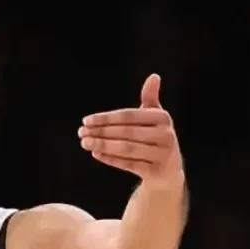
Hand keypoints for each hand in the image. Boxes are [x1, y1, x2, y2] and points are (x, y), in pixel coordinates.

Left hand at [79, 73, 183, 187]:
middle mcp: (166, 135)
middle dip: (100, 132)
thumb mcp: (154, 118)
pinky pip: (130, 164)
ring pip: (127, 148)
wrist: (168, 172)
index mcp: (162, 118)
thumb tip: (154, 76)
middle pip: (126, 132)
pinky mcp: (157, 172)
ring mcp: (163, 154)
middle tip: (81, 132)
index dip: (105, 118)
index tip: (85, 120)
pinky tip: (96, 154)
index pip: (128, 115)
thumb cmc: (155, 138)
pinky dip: (111, 159)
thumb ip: (150, 98)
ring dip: (102, 145)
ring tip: (85, 143)